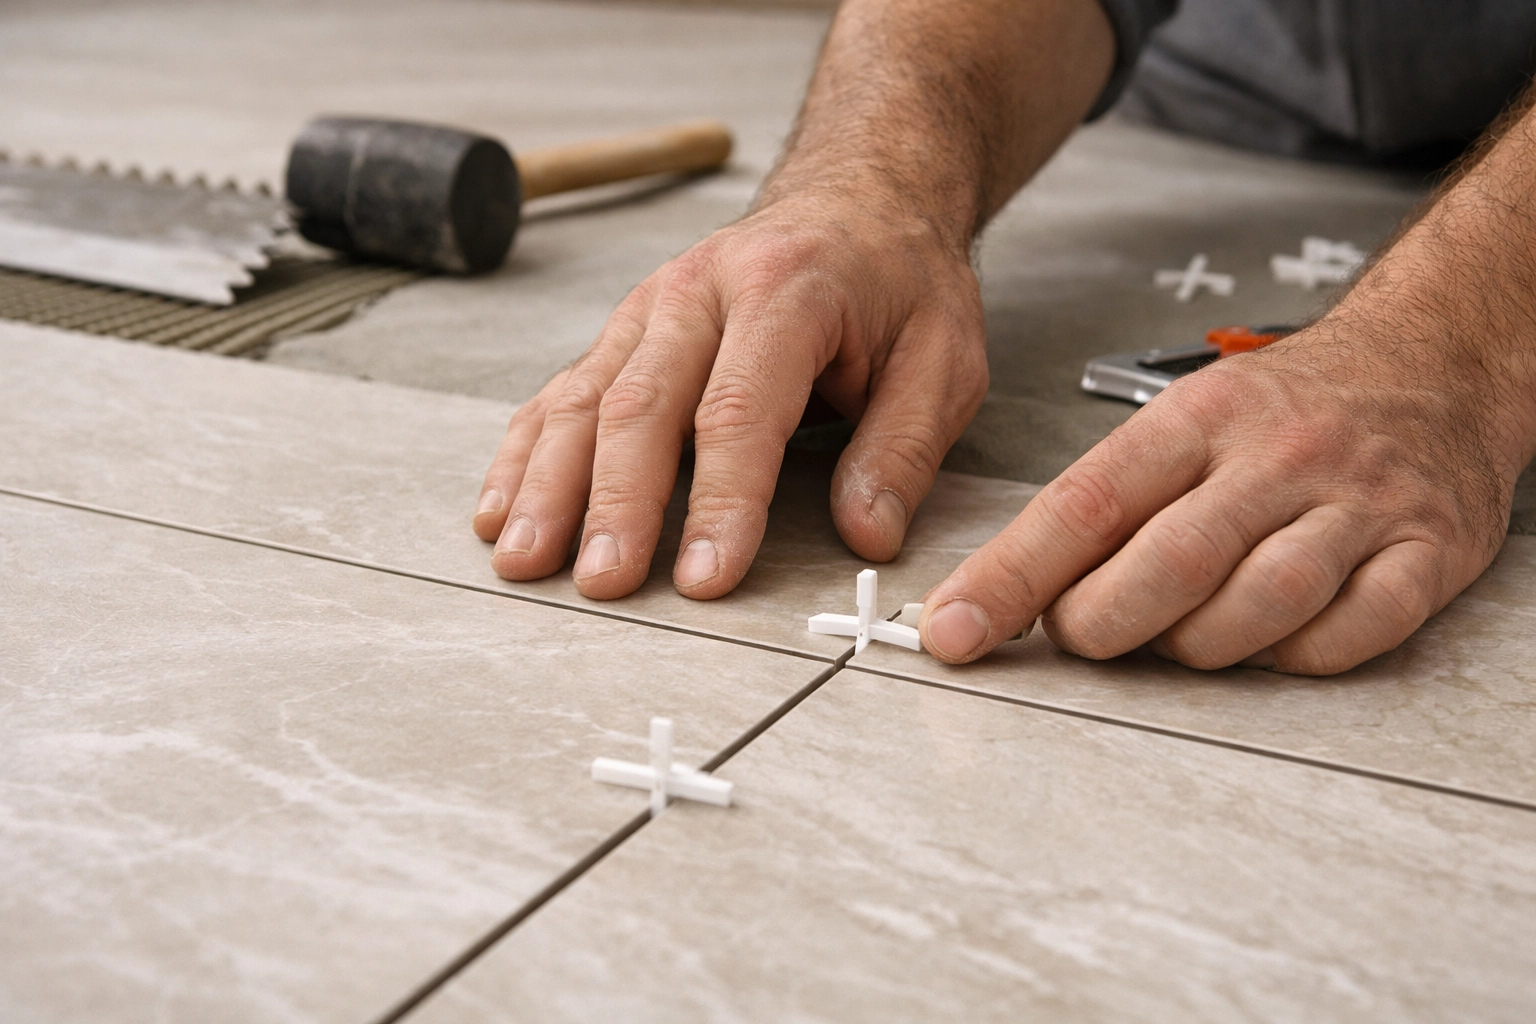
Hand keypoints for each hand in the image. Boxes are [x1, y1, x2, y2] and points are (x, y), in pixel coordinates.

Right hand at [471, 194, 988, 599]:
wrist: (856, 196)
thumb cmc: (900, 283)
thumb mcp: (944, 358)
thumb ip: (903, 447)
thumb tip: (865, 534)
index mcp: (787, 291)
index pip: (740, 409)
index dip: (721, 500)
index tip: (706, 577)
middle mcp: (701, 292)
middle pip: (641, 405)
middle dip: (616, 502)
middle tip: (602, 583)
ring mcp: (650, 308)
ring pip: (583, 399)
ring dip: (548, 484)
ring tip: (523, 560)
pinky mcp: (625, 331)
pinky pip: (562, 392)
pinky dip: (526, 454)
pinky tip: (499, 510)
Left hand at [918, 318, 1522, 674]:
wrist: (1434, 363)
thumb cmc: (1287, 408)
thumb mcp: (1183, 422)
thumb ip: (1105, 505)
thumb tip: (1002, 591)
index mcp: (1199, 419)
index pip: (1084, 504)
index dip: (1010, 577)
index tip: (955, 629)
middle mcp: (1278, 457)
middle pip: (1167, 566)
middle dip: (1101, 624)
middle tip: (1082, 632)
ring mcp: (1358, 505)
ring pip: (1256, 607)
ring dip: (1195, 646)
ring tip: (1178, 631)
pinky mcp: (1426, 554)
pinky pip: (1347, 636)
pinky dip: (1293, 658)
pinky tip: (1270, 639)